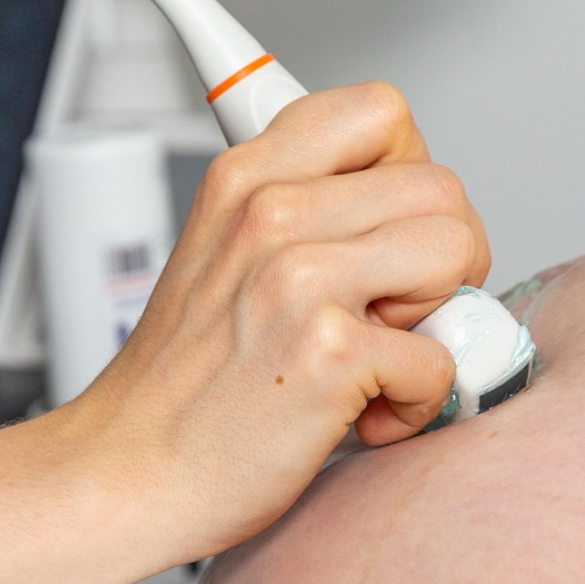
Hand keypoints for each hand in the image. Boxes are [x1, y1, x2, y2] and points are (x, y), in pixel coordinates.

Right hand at [65, 83, 490, 559]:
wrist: (127, 471)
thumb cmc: (182, 383)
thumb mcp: (220, 251)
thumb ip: (304, 208)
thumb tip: (409, 206)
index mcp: (246, 177)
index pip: (380, 112)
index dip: (410, 172)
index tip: (388, 232)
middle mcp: (270, 213)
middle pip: (440, 186)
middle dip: (440, 258)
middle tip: (389, 313)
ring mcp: (297, 278)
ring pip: (456, 252)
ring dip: (437, 320)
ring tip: (375, 355)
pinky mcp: (327, 352)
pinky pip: (443, 357)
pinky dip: (420, 402)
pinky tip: (364, 413)